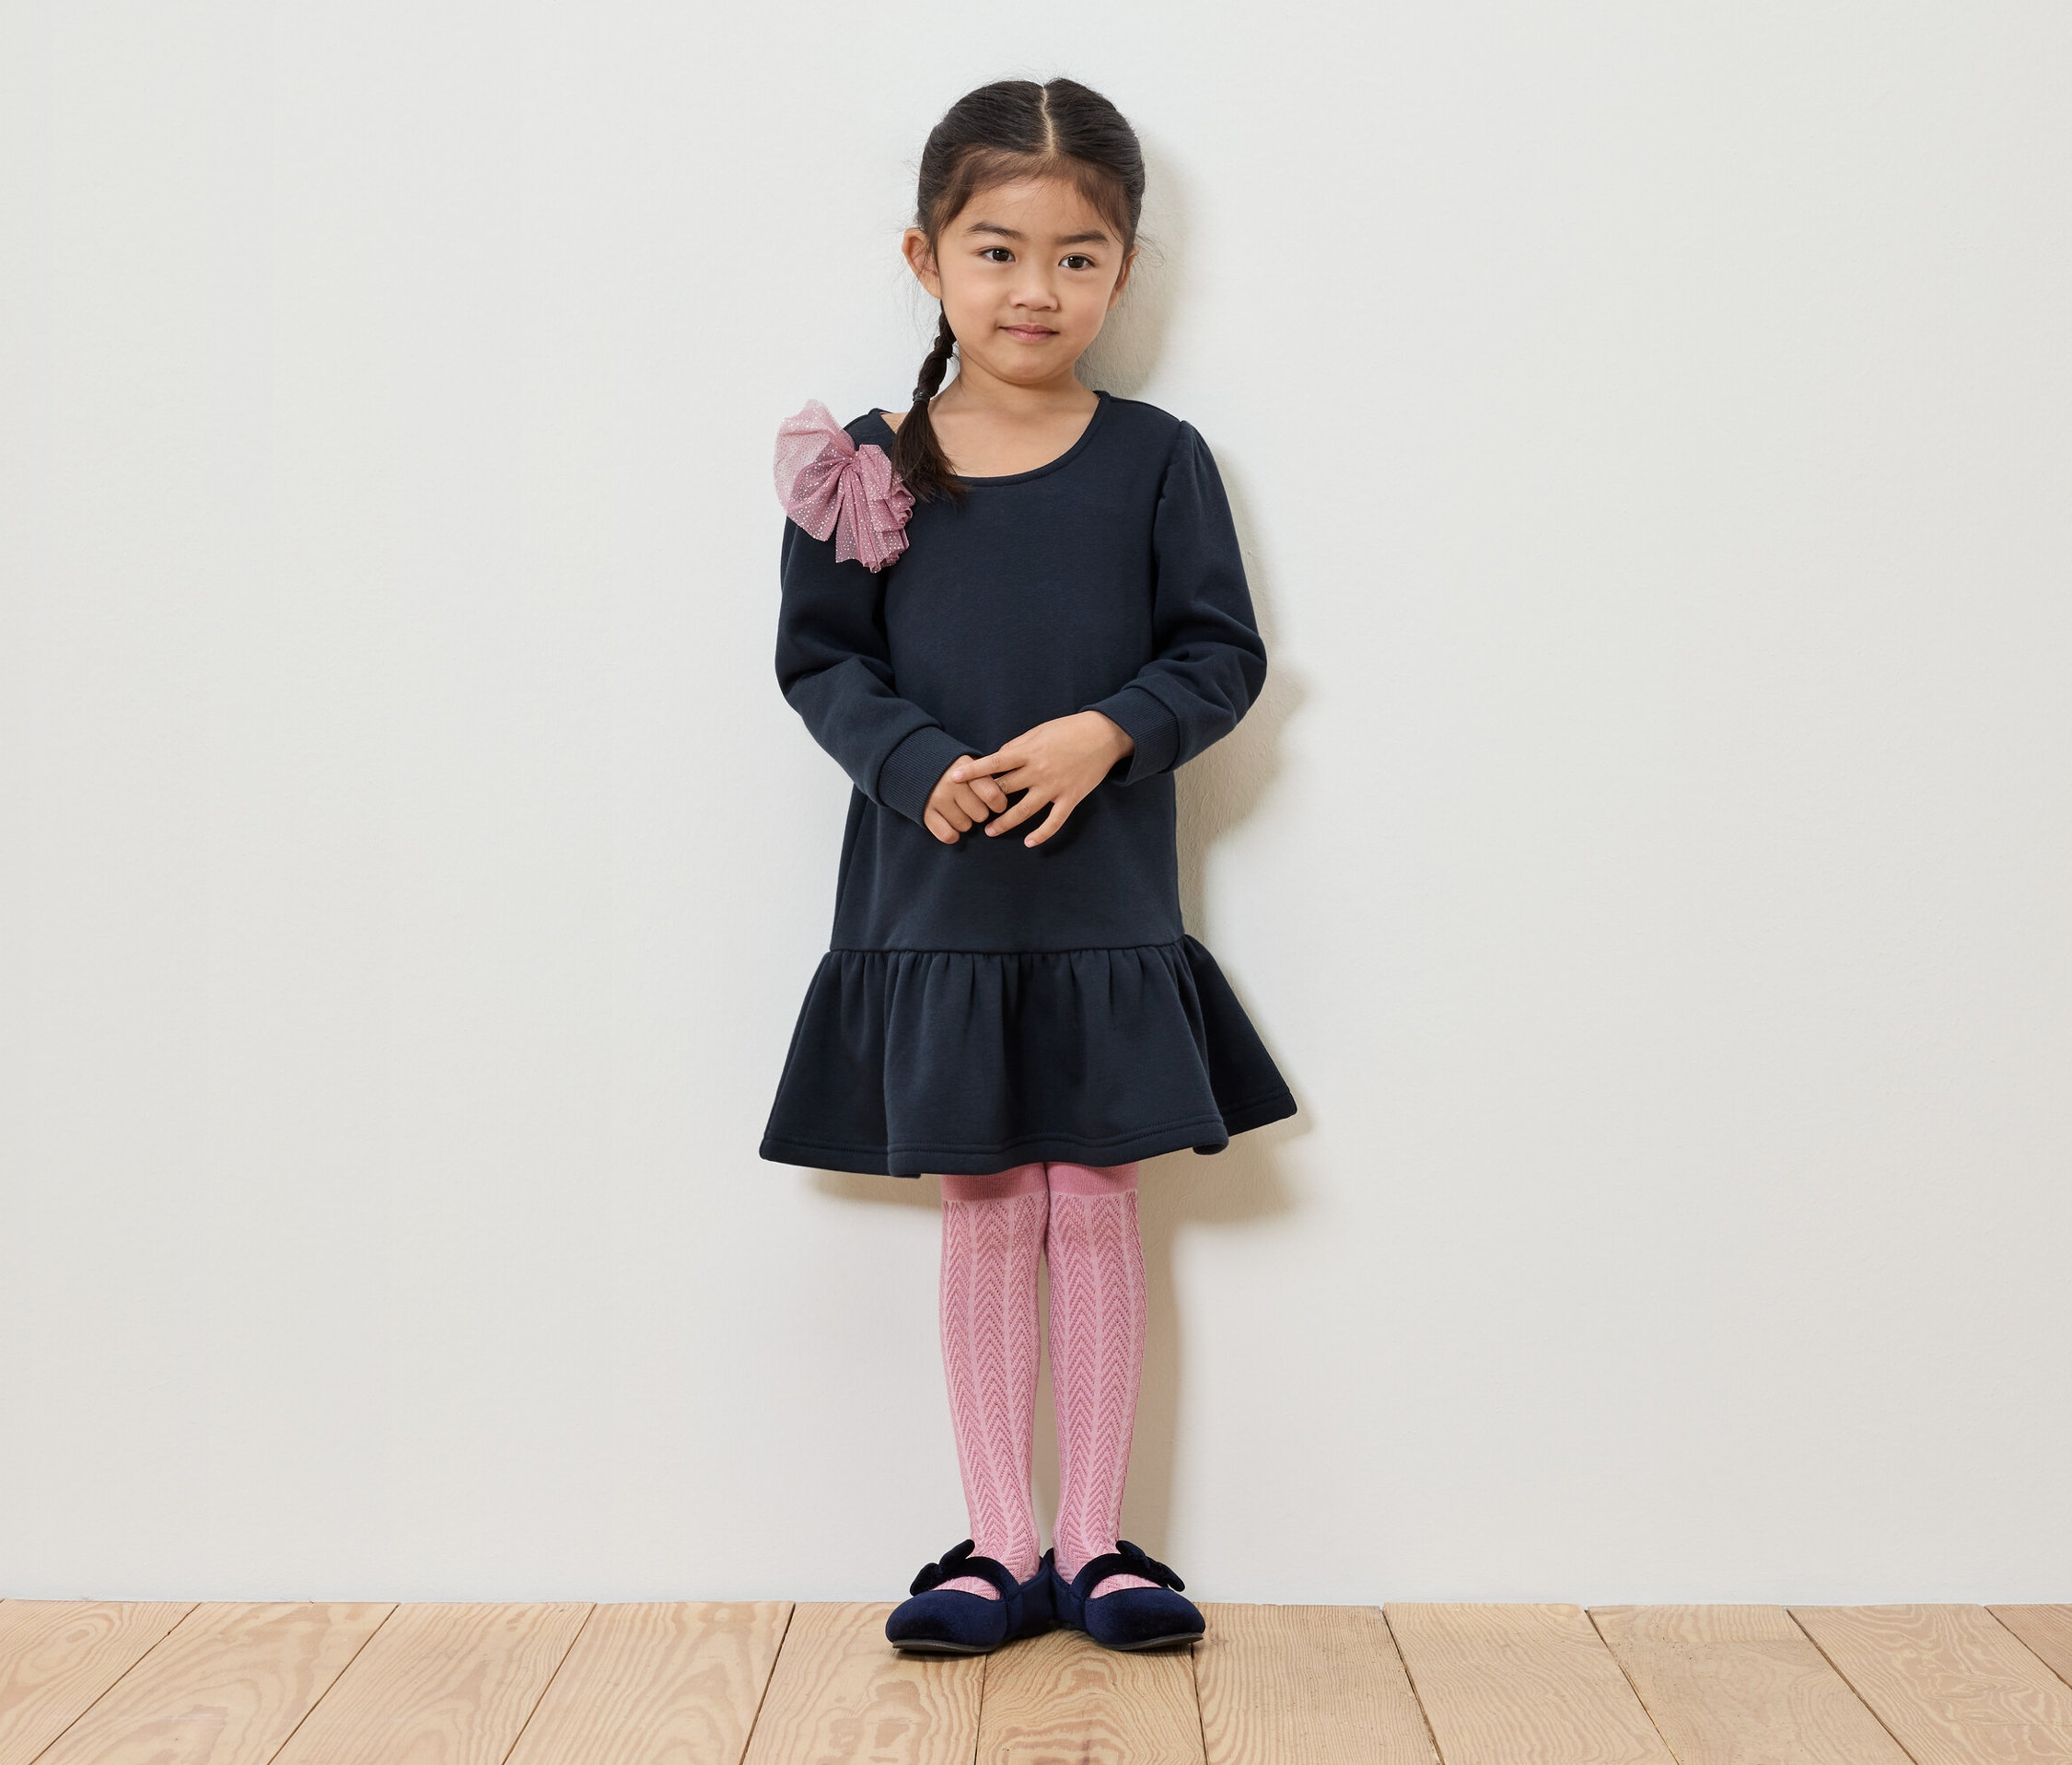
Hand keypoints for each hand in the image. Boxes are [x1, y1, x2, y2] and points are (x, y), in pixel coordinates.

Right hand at [923, 756, 1011, 844]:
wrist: (917, 764)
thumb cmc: (955, 769)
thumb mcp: (972, 765)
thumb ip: (988, 777)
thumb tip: (1004, 800)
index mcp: (967, 770)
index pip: (993, 796)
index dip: (999, 805)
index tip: (996, 804)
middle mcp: (951, 784)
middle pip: (981, 815)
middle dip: (981, 813)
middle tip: (973, 806)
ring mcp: (937, 798)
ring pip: (965, 826)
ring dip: (966, 823)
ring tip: (960, 811)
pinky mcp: (925, 812)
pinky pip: (947, 835)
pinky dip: (953, 836)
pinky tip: (952, 827)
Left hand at [950, 711, 1135, 848]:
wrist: (1104, 735)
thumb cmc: (1069, 730)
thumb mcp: (1039, 731)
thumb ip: (1017, 745)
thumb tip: (997, 757)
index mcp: (1028, 752)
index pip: (994, 763)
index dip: (973, 771)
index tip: (953, 778)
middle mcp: (1038, 771)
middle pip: (1005, 790)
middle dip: (985, 802)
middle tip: (969, 811)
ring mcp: (1054, 786)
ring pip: (1024, 810)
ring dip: (1005, 823)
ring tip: (990, 831)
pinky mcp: (1071, 798)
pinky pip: (1054, 821)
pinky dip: (1042, 834)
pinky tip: (1029, 843)